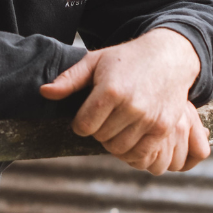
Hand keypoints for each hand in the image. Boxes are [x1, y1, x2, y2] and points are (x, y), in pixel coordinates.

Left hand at [39, 28, 208, 174]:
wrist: (169, 57)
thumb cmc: (127, 59)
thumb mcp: (96, 61)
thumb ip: (69, 79)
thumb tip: (43, 93)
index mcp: (111, 90)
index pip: (83, 126)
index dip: (81, 122)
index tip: (87, 114)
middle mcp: (132, 106)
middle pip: (101, 139)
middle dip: (99, 130)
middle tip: (106, 116)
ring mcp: (150, 119)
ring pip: (119, 150)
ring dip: (115, 141)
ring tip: (118, 124)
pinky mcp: (163, 129)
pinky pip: (141, 155)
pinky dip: (132, 151)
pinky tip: (131, 136)